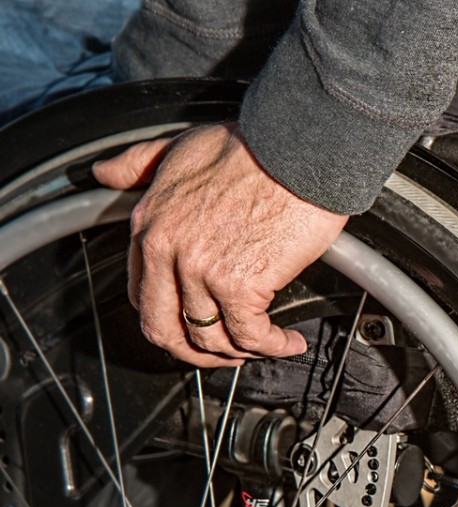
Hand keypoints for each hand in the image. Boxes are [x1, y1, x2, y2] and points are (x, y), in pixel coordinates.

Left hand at [92, 123, 347, 366]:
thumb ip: (139, 163)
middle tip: (226, 354)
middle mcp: (167, 251)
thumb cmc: (253, 147)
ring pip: (211, 340)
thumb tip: (105, 173)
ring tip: (267, 345)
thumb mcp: (179, 146)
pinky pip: (251, 336)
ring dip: (242, 353)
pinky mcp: (241, 284)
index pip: (144, 296)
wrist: (298, 149)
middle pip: (166, 331)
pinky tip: (289, 341)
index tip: (197, 324)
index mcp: (149, 224)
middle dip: (197, 354)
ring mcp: (202, 271)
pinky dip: (273, 347)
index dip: (172, 321)